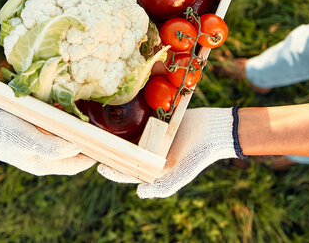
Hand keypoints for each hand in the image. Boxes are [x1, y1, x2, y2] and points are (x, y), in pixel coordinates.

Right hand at [0, 100, 95, 175]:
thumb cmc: (1, 130)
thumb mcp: (27, 139)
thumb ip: (52, 147)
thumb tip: (77, 148)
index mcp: (43, 164)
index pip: (78, 164)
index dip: (94, 153)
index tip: (108, 138)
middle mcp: (42, 157)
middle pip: (73, 153)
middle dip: (87, 140)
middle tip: (100, 123)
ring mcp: (35, 145)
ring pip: (64, 140)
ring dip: (75, 129)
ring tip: (86, 115)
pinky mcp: (29, 132)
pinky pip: (52, 130)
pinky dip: (61, 121)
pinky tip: (64, 108)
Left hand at [98, 107, 240, 197]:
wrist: (216, 129)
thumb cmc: (199, 153)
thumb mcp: (182, 173)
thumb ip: (163, 187)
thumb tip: (139, 193)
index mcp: (156, 168)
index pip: (131, 171)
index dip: (115, 171)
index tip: (99, 166)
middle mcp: (153, 153)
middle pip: (127, 153)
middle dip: (112, 152)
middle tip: (92, 147)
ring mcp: (154, 136)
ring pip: (130, 137)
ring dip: (116, 135)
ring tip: (99, 131)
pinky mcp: (157, 120)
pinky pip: (140, 120)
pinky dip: (129, 119)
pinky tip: (115, 115)